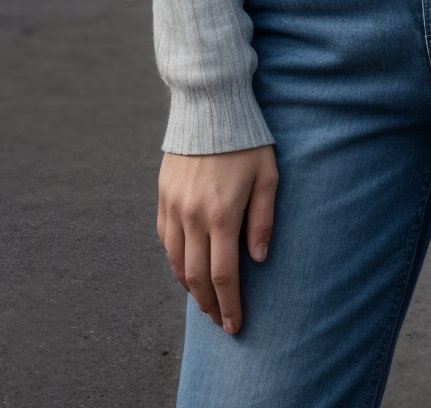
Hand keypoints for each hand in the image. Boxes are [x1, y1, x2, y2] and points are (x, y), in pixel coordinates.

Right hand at [158, 144, 278, 335]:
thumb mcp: (268, 175)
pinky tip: (186, 267)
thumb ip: (263, 219)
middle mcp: (192, 215)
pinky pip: (164, 239)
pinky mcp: (162, 196)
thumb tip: (258, 259)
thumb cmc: (247, 141)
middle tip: (220, 321)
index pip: (223, 275)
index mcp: (222, 213)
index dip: (229, 305)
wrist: (210, 105)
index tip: (234, 326)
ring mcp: (173, 206)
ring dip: (189, 287)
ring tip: (205, 300)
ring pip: (175, 262)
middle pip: (196, 276)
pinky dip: (174, 260)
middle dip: (209, 304)